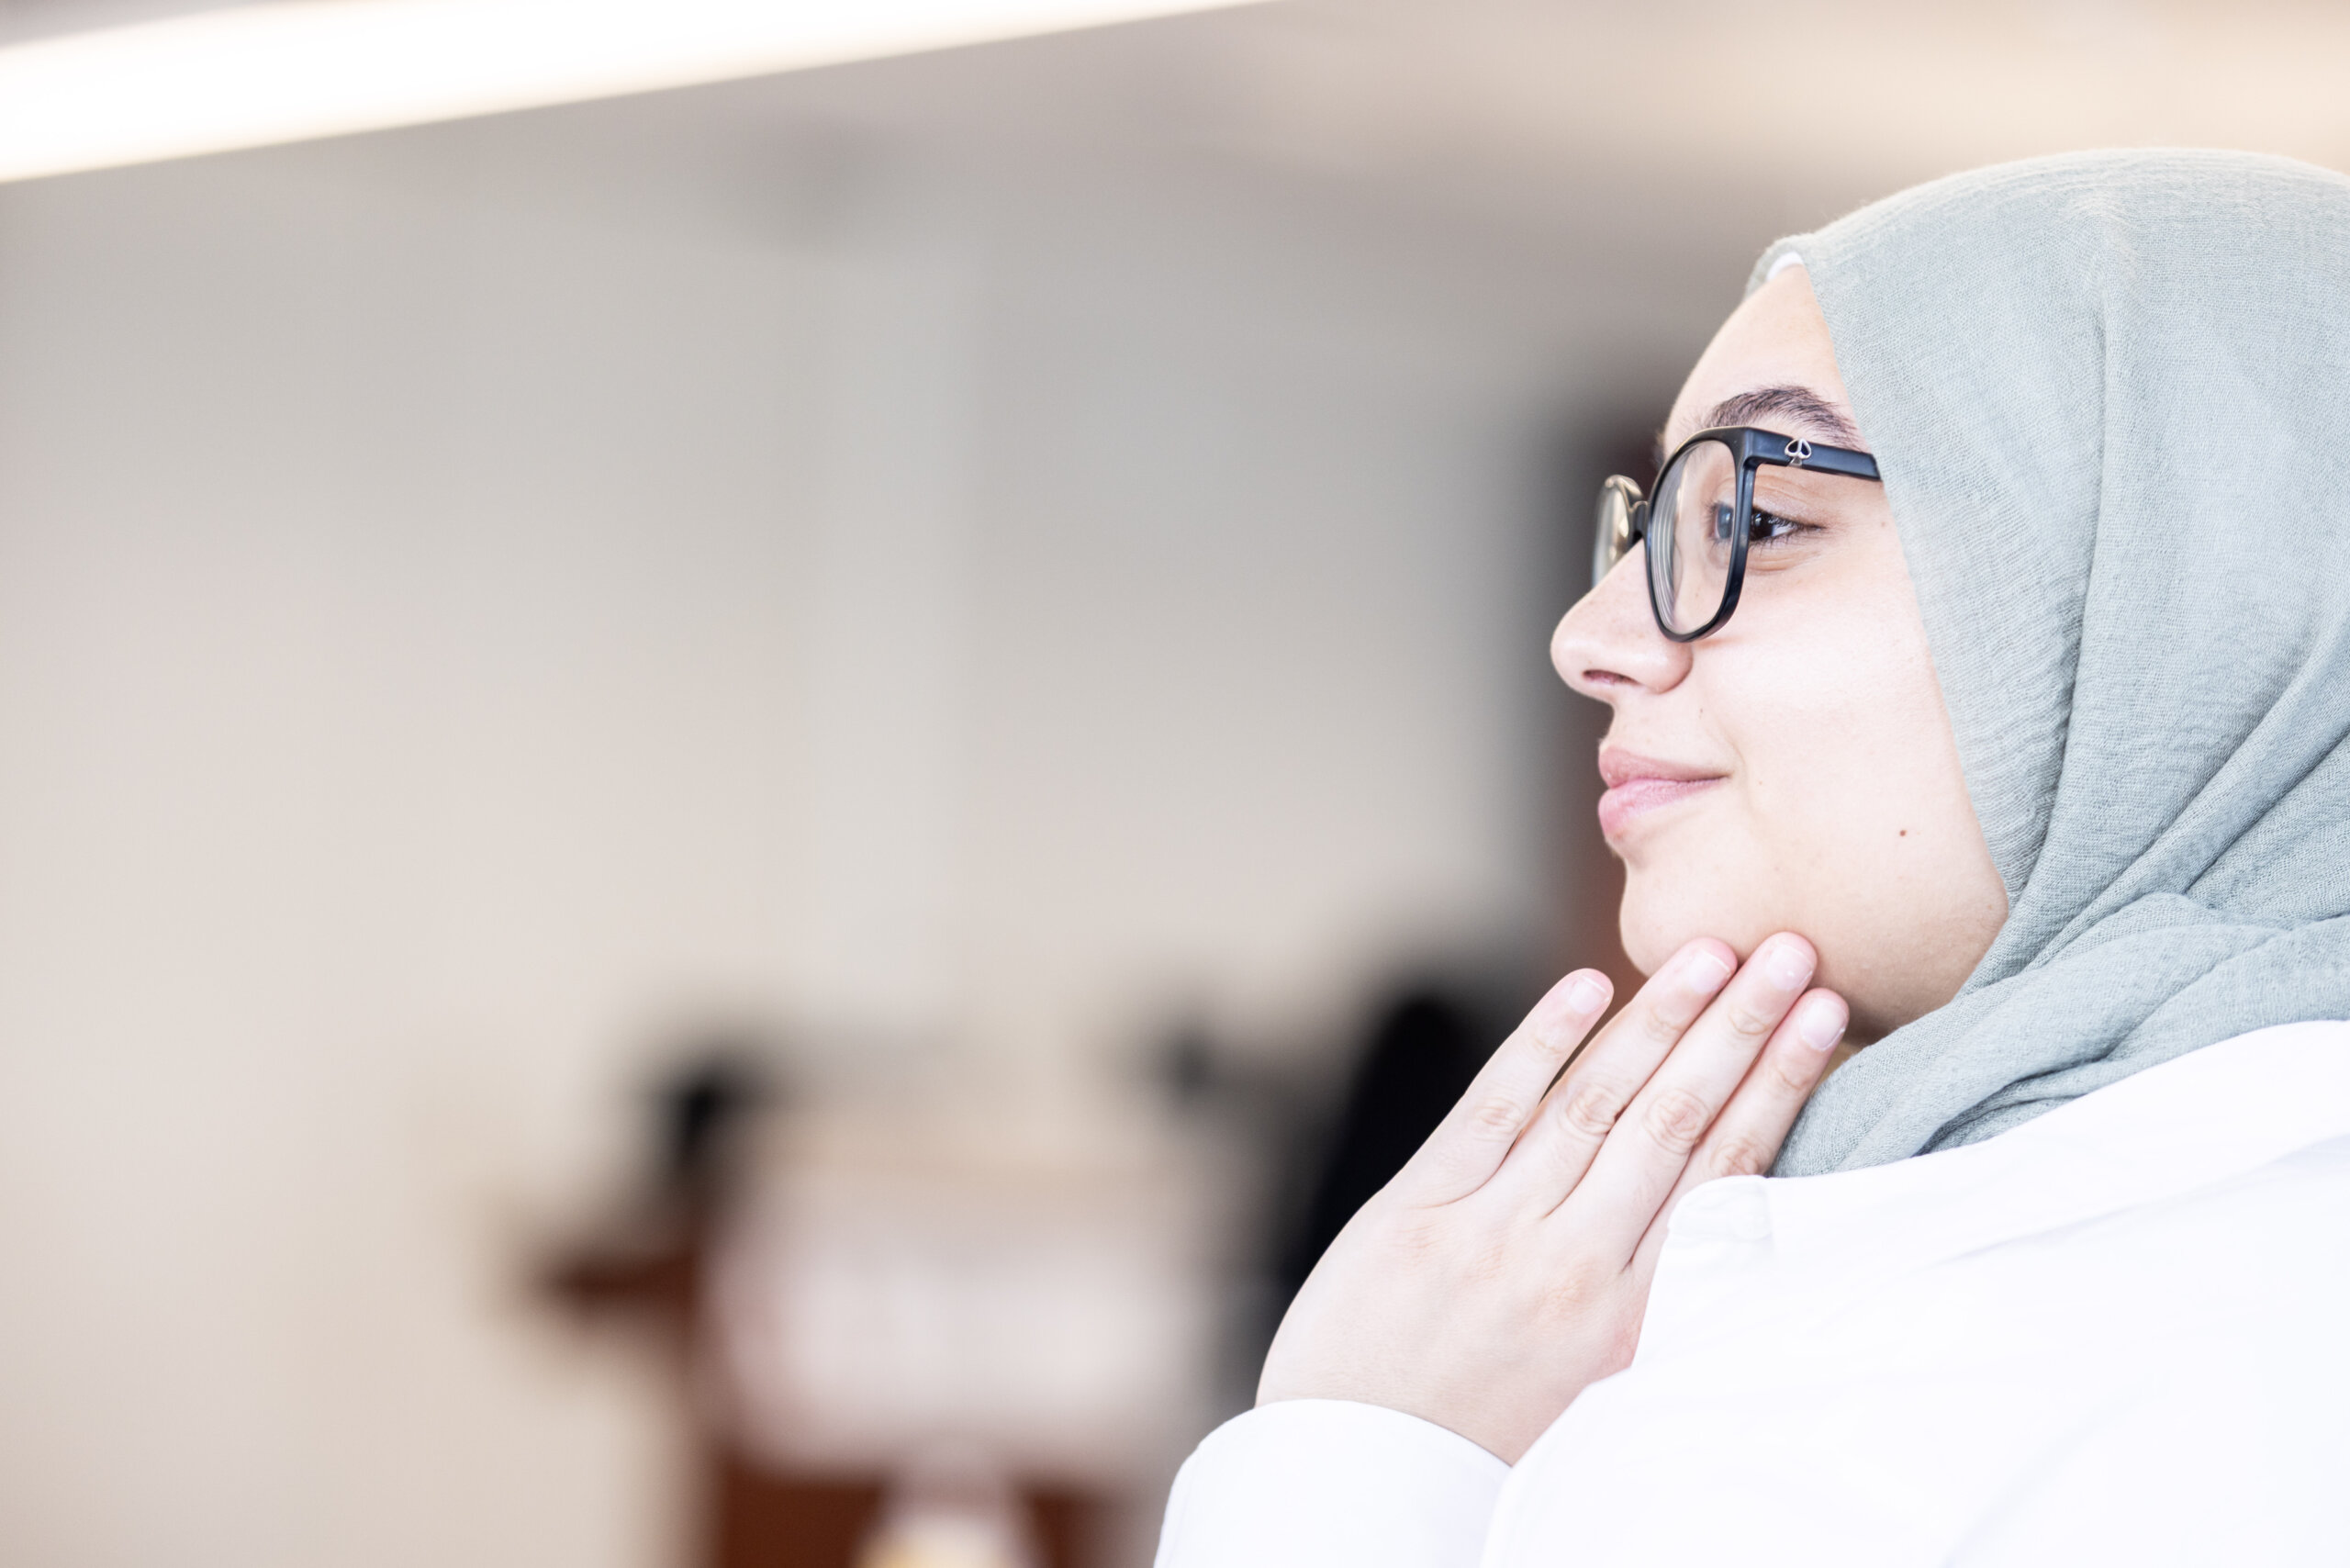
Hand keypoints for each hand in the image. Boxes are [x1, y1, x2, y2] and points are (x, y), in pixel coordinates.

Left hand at [1257, 934, 1847, 1461]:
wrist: (1364, 1482)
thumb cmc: (1494, 1444)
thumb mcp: (1607, 1391)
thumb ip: (1663, 1298)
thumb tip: (1734, 1204)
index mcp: (1638, 1321)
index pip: (1728, 1173)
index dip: (1781, 1082)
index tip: (1829, 1013)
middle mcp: (1573, 1268)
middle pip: (1675, 1119)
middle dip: (1740, 1026)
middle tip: (1793, 946)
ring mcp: (1492, 1232)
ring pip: (1594, 1102)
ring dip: (1661, 1017)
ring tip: (1715, 951)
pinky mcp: (1417, 1210)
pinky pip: (1491, 1107)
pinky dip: (1544, 1042)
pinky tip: (1590, 987)